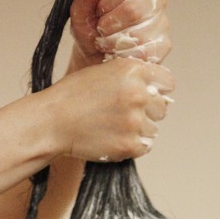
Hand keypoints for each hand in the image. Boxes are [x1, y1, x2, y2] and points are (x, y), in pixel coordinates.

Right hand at [44, 56, 174, 161]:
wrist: (52, 122)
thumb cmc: (73, 96)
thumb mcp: (103, 71)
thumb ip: (131, 77)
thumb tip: (155, 88)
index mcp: (132, 71)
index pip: (167, 82)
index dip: (158, 90)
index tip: (150, 96)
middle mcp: (138, 95)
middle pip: (162, 108)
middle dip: (148, 112)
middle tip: (125, 115)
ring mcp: (135, 122)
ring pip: (153, 129)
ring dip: (139, 130)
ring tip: (114, 127)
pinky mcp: (130, 145)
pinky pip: (144, 147)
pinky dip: (132, 145)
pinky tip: (113, 138)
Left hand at [69, 0, 170, 70]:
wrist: (99, 58)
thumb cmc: (93, 31)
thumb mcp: (83, 12)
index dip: (106, 4)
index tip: (98, 14)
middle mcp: (154, 0)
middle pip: (133, 11)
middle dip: (111, 26)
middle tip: (101, 33)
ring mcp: (162, 23)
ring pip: (139, 34)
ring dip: (117, 44)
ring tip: (108, 45)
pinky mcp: (164, 45)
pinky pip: (145, 52)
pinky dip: (126, 56)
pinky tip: (119, 55)